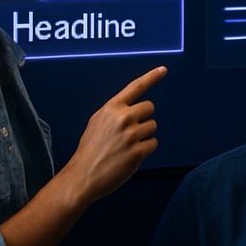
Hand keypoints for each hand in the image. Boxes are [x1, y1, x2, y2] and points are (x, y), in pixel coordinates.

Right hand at [60, 66, 166, 204]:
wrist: (82, 177)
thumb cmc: (90, 150)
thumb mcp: (97, 123)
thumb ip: (115, 113)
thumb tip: (133, 109)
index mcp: (111, 109)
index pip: (135, 87)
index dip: (151, 77)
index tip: (163, 69)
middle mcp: (122, 118)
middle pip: (150, 108)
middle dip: (143, 119)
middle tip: (129, 133)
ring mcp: (131, 135)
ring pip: (152, 126)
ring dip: (144, 136)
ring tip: (126, 146)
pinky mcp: (137, 151)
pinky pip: (153, 143)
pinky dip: (145, 150)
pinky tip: (131, 156)